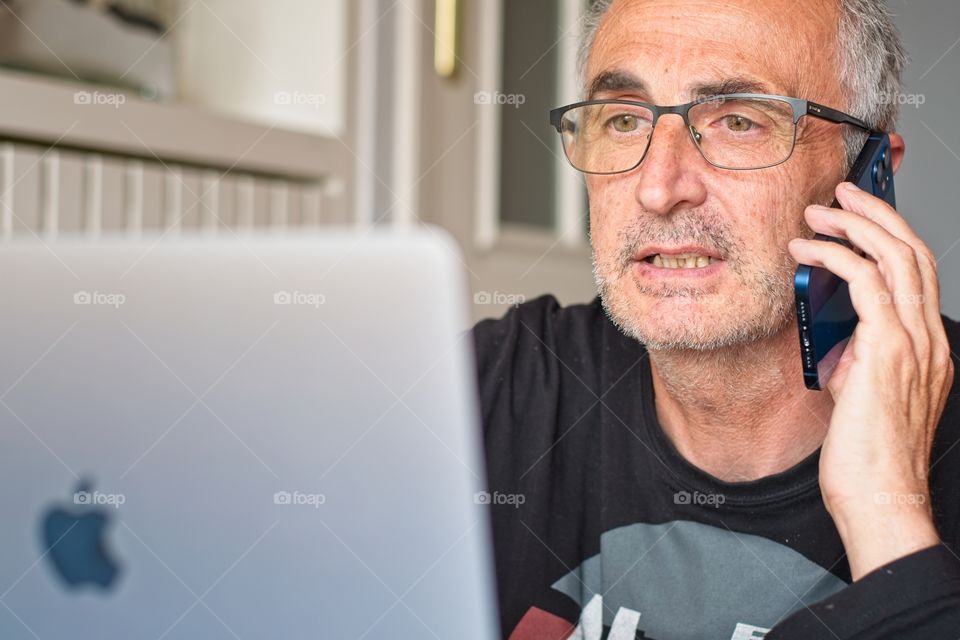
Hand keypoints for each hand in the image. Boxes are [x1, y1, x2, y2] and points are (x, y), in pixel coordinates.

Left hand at [787, 181, 953, 579]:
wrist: (880, 499)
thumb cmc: (867, 458)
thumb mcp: (865, 395)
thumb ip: (859, 359)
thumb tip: (836, 335)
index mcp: (929, 348)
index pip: (918, 273)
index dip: (890, 236)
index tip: (858, 216)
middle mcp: (929, 339)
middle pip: (914, 252)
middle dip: (876, 213)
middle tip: (841, 194)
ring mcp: (915, 343)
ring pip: (896, 257)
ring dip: (854, 224)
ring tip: (818, 211)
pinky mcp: (888, 351)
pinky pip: (865, 282)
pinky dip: (834, 255)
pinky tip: (806, 248)